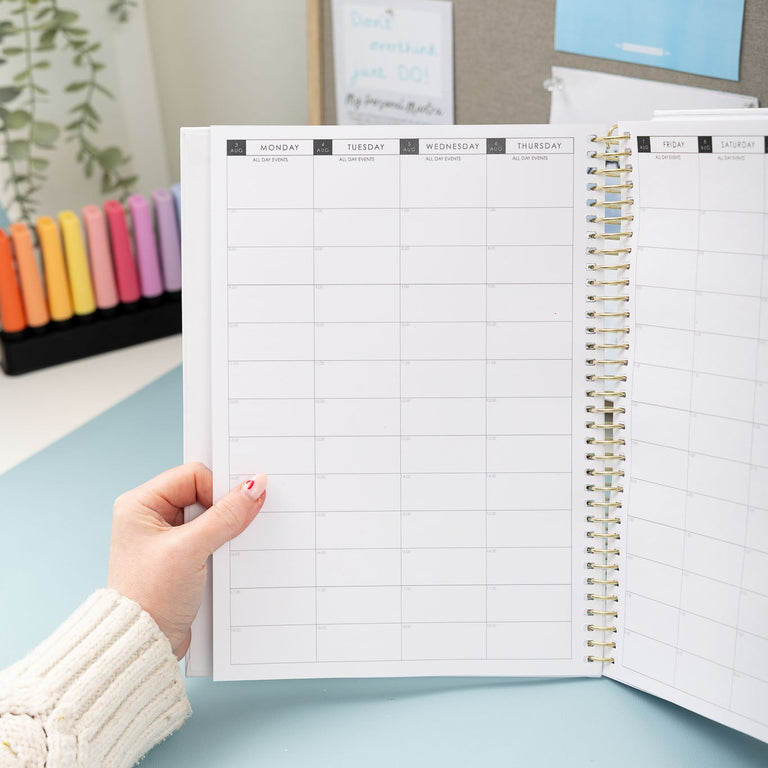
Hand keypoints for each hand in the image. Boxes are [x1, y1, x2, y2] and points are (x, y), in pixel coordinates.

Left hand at [107, 462, 266, 658]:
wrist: (143, 645)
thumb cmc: (151, 597)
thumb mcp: (191, 550)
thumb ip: (226, 516)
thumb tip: (254, 486)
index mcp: (140, 504)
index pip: (193, 475)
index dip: (218, 488)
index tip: (239, 506)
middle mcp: (150, 516)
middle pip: (203, 493)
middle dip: (225, 507)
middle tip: (243, 519)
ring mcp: (165, 538)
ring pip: (209, 516)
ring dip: (225, 527)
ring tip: (232, 543)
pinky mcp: (179, 557)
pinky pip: (209, 536)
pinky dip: (223, 542)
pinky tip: (230, 553)